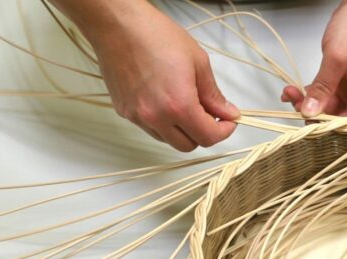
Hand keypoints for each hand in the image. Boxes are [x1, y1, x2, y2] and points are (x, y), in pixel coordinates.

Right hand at [53, 0, 238, 150]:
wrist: (117, 25)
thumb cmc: (156, 36)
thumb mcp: (198, 62)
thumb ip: (214, 94)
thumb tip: (228, 113)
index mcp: (178, 106)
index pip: (208, 137)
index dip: (223, 131)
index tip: (229, 121)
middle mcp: (156, 117)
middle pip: (188, 145)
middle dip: (203, 134)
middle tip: (210, 115)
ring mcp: (137, 117)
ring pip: (168, 139)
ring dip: (182, 130)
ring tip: (186, 105)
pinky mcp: (124, 111)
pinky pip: (150, 128)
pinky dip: (163, 123)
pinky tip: (165, 101)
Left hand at [281, 0, 346, 116]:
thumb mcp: (337, 57)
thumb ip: (323, 87)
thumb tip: (310, 112)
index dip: (333, 128)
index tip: (310, 126)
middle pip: (340, 118)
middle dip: (315, 114)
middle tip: (294, 104)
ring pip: (329, 108)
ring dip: (309, 103)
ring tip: (290, 93)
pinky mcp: (342, 83)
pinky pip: (325, 95)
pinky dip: (310, 94)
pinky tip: (295, 91)